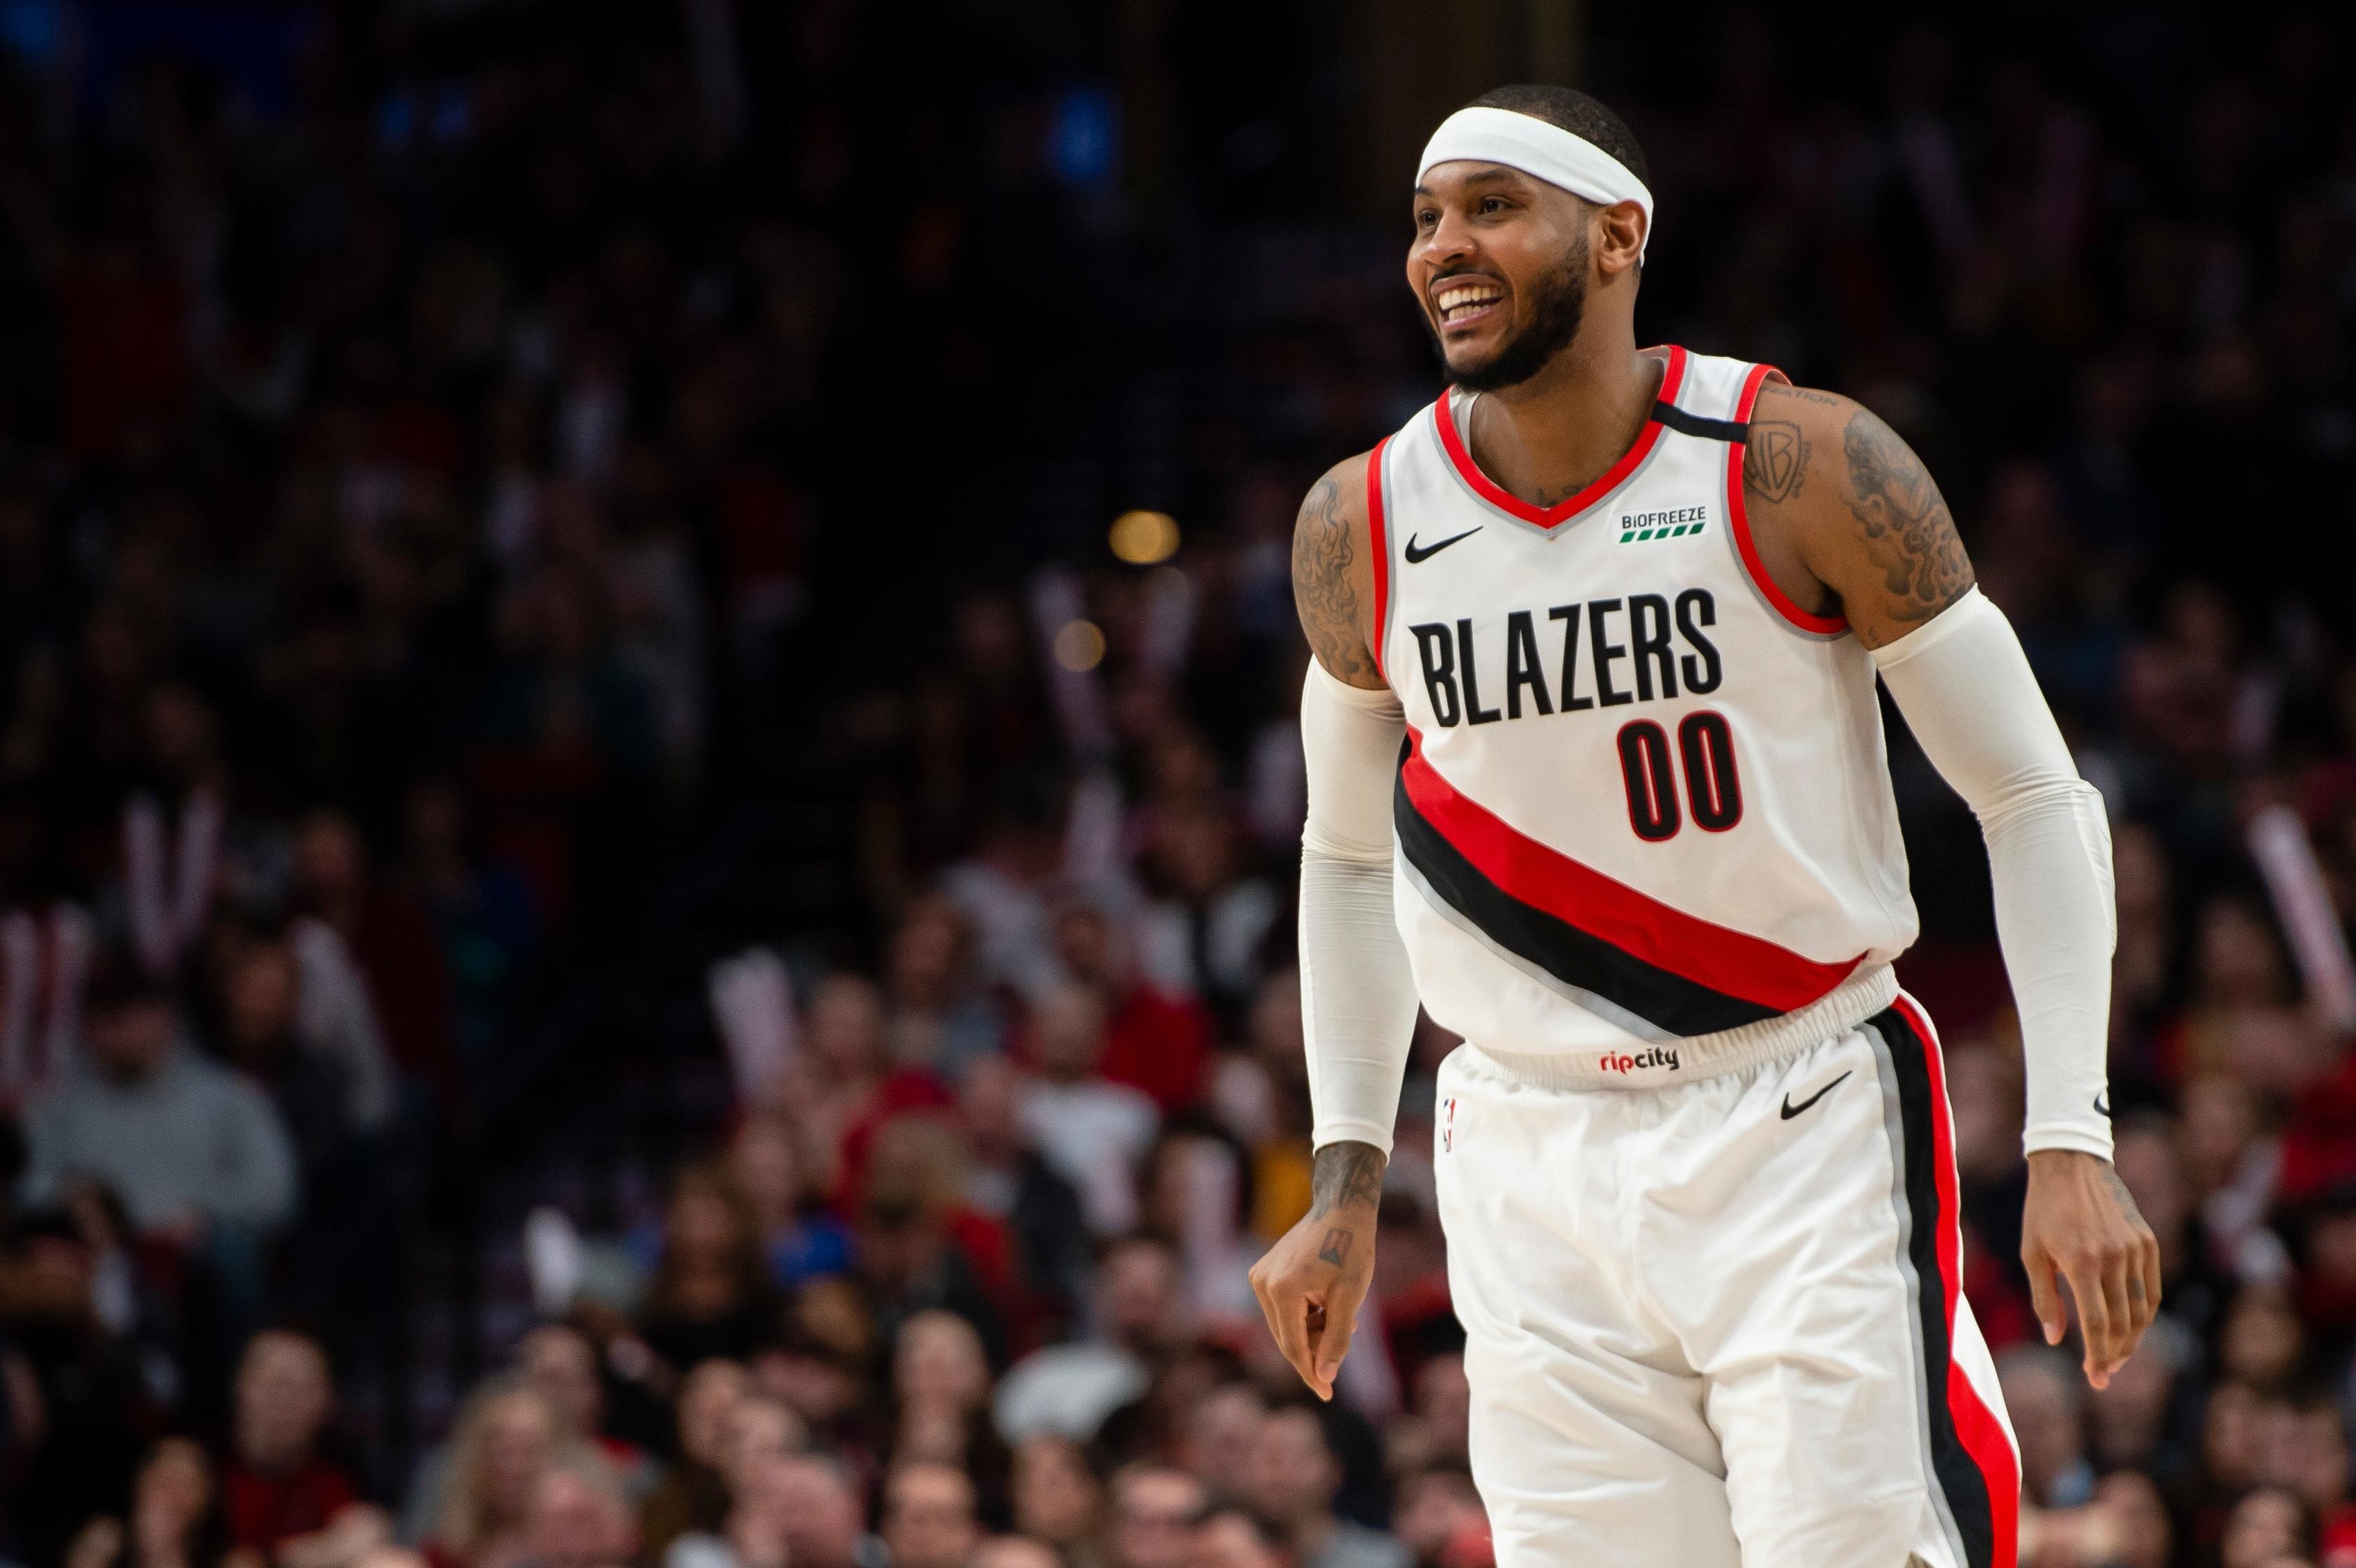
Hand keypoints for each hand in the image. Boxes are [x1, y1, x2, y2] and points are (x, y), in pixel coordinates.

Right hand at [1249, 1141, 1384, 1399]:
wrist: (1341, 1208)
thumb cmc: (1352, 1249)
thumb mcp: (1351, 1298)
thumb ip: (1337, 1339)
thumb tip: (1324, 1376)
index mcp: (1283, 1291)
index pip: (1294, 1347)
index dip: (1312, 1374)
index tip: (1327, 1395)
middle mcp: (1262, 1284)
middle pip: (1286, 1338)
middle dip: (1314, 1350)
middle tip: (1345, 1343)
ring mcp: (1259, 1276)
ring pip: (1284, 1325)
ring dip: (1311, 1332)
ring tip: (1342, 1317)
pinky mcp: (1263, 1272)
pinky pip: (1282, 1309)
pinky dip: (1304, 1316)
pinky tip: (1327, 1305)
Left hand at [2020, 1149, 2160, 1388]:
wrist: (2071, 1164)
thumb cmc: (2043, 1210)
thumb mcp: (2031, 1252)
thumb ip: (2045, 1297)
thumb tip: (2057, 1339)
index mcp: (2081, 1262)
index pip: (2097, 1323)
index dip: (2098, 1356)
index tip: (2095, 1377)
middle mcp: (2114, 1257)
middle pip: (2123, 1322)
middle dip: (2115, 1354)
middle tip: (2105, 1374)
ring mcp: (2135, 1249)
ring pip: (2142, 1309)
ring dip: (2133, 1338)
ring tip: (2117, 1356)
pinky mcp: (2148, 1241)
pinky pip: (2152, 1288)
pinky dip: (2145, 1312)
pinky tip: (2132, 1326)